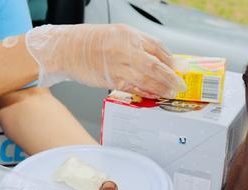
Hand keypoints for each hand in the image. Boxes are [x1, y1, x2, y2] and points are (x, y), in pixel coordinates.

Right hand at [25, 24, 186, 98]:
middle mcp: (125, 48)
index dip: (172, 61)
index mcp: (129, 35)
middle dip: (170, 77)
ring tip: (171, 93)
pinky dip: (144, 92)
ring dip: (161, 88)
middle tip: (181, 85)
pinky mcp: (110, 79)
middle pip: (155, 65)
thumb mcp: (118, 35)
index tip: (181, 69)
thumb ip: (138, 47)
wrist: (66, 49)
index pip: (158, 48)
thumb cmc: (90, 42)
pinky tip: (153, 96)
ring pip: (146, 78)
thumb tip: (159, 61)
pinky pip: (132, 87)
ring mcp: (118, 65)